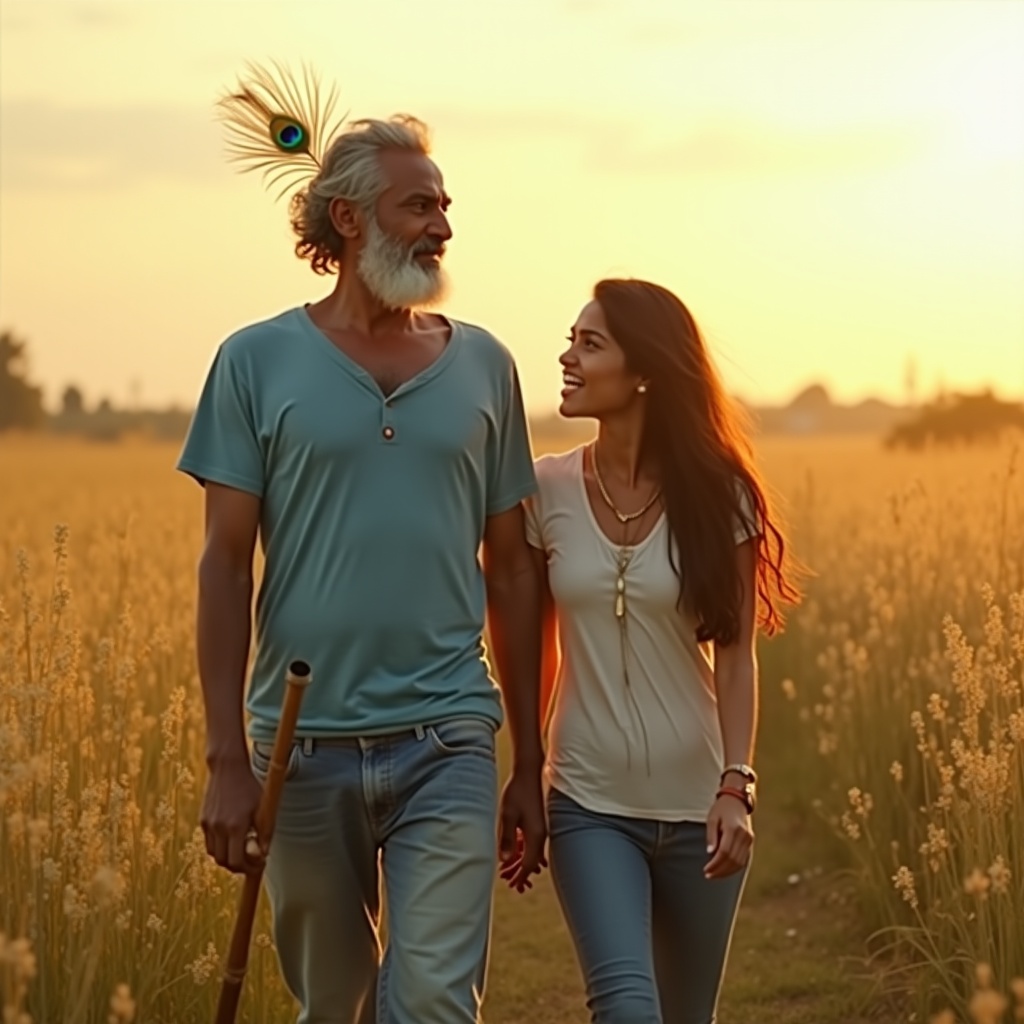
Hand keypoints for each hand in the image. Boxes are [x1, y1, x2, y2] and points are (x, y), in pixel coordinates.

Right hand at [200, 755, 265, 873]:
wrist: (228, 768)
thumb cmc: (249, 786)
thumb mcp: (263, 808)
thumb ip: (264, 832)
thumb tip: (263, 853)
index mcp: (236, 826)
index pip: (237, 861)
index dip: (249, 868)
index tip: (259, 864)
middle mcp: (219, 827)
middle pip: (224, 862)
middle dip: (238, 867)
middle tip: (251, 862)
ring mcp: (208, 824)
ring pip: (214, 854)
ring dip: (227, 858)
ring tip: (241, 850)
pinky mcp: (202, 820)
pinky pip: (209, 843)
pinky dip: (219, 847)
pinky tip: (231, 839)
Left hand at [497, 768, 546, 892]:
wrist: (528, 773)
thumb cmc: (517, 792)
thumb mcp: (507, 815)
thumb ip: (507, 838)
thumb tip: (505, 860)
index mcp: (535, 835)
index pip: (528, 864)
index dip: (520, 876)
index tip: (512, 885)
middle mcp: (541, 834)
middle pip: (532, 861)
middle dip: (521, 872)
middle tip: (509, 882)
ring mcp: (541, 828)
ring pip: (532, 853)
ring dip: (522, 862)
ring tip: (510, 870)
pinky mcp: (538, 823)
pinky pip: (533, 844)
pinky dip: (524, 851)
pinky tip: (516, 853)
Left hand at [704, 794, 753, 879]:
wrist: (737, 800)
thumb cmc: (721, 809)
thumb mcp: (712, 818)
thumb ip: (711, 836)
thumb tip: (710, 853)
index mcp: (733, 829)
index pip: (725, 852)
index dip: (715, 864)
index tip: (706, 870)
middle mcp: (744, 835)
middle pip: (733, 860)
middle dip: (720, 870)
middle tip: (708, 875)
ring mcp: (749, 839)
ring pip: (740, 862)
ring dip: (727, 872)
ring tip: (715, 875)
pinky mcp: (750, 842)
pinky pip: (744, 860)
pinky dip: (734, 867)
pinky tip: (725, 870)